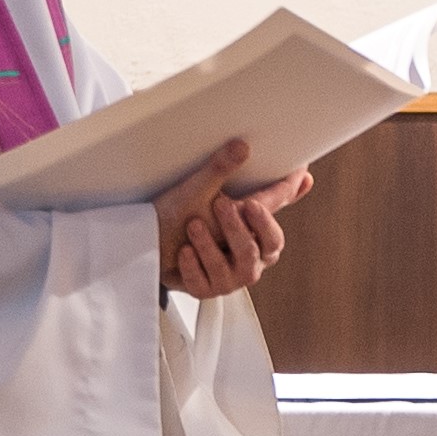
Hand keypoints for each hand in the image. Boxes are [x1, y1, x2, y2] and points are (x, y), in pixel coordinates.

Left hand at [153, 140, 314, 298]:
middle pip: (268, 247)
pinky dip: (193, 266)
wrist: (147, 245)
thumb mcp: (199, 190)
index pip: (279, 212)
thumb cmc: (180, 217)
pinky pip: (206, 282)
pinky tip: (183, 252)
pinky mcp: (207, 291)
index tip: (289, 176)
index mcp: (257, 233)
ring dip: (212, 245)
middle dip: (243, 227)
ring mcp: (231, 278)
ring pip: (239, 266)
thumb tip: (243, 144)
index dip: (286, 195)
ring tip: (193, 226)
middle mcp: (251, 258)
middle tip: (223, 204)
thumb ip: (224, 169)